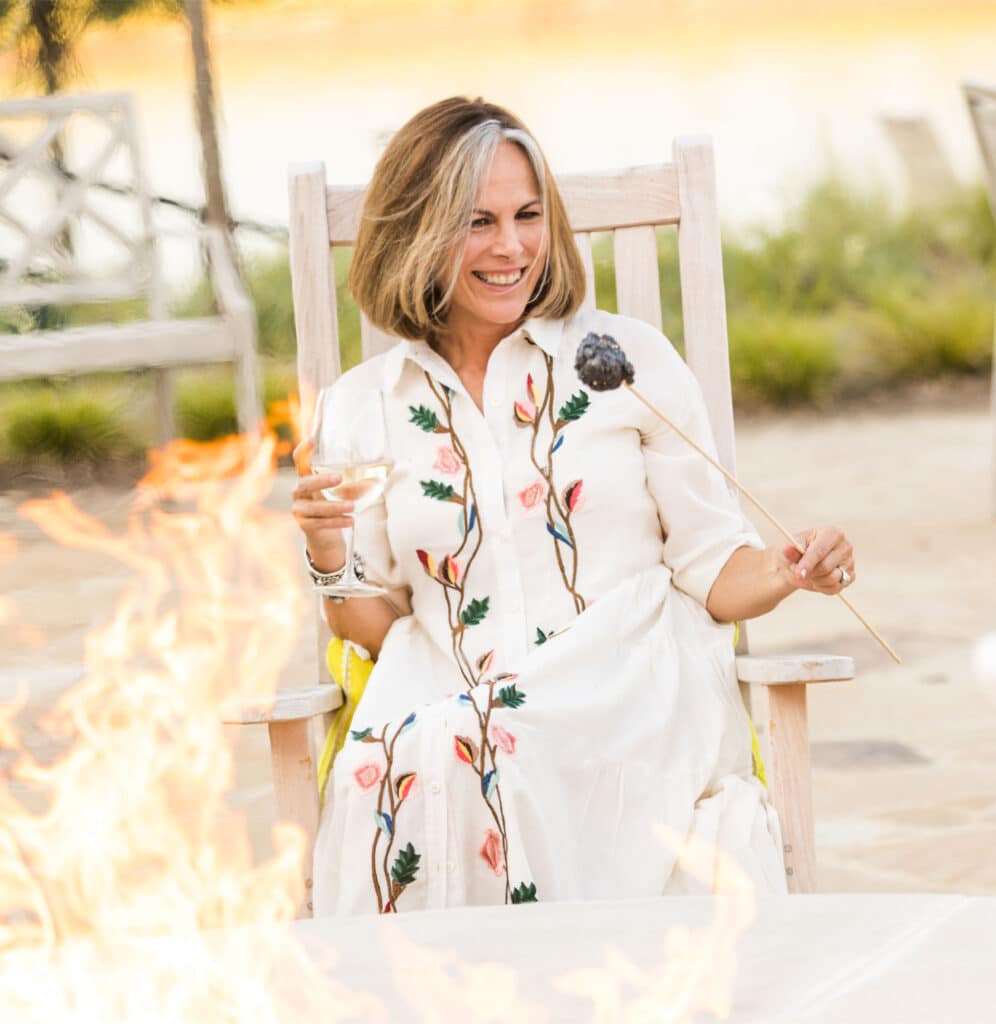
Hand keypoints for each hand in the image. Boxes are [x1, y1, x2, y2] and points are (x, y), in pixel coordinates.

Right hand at [291, 436, 351, 571]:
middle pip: (305, 483)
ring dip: (334, 506)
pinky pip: (319, 522)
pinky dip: (336, 521)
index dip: (303, 450)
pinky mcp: (303, 525)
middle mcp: (299, 492)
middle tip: (339, 479)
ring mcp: (299, 509)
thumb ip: (358, 481)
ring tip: (352, 506)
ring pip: (315, 507)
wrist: (326, 537)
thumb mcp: (344, 492)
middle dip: (321, 480)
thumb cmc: (335, 506)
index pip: (299, 460)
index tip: (311, 439)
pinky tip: (350, 521)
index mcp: (306, 478)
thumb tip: (389, 464)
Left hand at [781, 525, 854, 594]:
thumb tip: (787, 549)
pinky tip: (818, 579)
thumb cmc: (795, 552)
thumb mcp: (789, 549)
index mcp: (832, 533)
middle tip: (798, 571)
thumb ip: (790, 550)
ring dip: (815, 580)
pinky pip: (835, 588)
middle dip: (809, 572)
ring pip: (831, 579)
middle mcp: (845, 546)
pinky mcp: (850, 576)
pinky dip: (822, 587)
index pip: (820, 551)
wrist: (800, 565)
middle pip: (826, 567)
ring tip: (810, 573)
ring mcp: (850, 561)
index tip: (798, 573)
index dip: (808, 563)